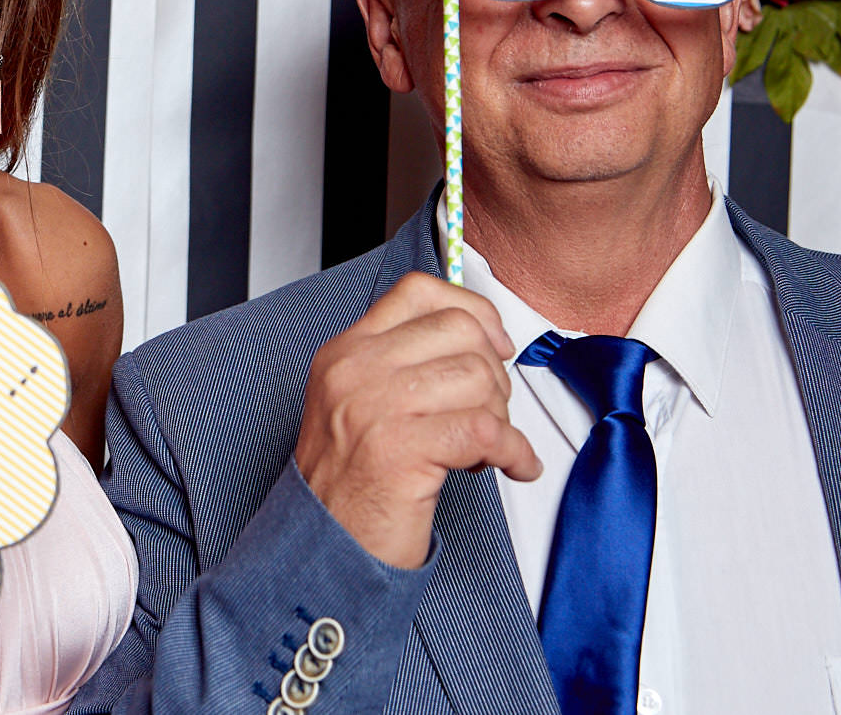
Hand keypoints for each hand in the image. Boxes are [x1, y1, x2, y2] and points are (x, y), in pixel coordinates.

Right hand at [293, 272, 540, 569]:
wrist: (324, 547)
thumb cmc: (351, 484)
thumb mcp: (360, 402)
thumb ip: (403, 363)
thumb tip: (478, 336)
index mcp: (346, 351)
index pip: (418, 292)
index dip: (472, 310)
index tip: (495, 342)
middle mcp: (356, 369)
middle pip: (460, 331)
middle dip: (493, 372)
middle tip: (488, 412)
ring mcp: (375, 406)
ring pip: (478, 378)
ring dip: (501, 417)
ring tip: (484, 448)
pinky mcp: (401, 450)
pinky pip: (486, 431)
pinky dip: (515, 452)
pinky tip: (512, 466)